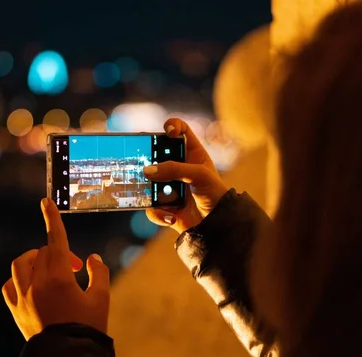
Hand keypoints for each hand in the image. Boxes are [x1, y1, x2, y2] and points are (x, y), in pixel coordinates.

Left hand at [2, 198, 109, 339]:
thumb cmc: (88, 328)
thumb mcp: (102, 299)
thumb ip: (99, 273)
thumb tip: (92, 259)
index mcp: (60, 278)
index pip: (56, 240)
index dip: (52, 219)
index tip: (45, 201)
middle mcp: (37, 284)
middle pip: (43, 253)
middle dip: (60, 253)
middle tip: (77, 267)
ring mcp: (23, 298)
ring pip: (21, 265)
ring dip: (36, 260)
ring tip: (51, 270)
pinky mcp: (16, 310)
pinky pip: (9, 286)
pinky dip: (18, 279)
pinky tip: (31, 284)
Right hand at [144, 118, 228, 232]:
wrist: (218, 226)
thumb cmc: (215, 194)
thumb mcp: (199, 175)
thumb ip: (174, 169)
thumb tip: (147, 171)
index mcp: (192, 154)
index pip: (181, 131)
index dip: (172, 125)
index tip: (167, 130)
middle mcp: (179, 168)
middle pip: (156, 155)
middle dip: (149, 159)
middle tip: (144, 163)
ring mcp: (170, 187)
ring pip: (149, 182)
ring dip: (150, 189)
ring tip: (157, 195)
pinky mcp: (165, 206)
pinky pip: (152, 207)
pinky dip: (159, 212)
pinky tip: (172, 216)